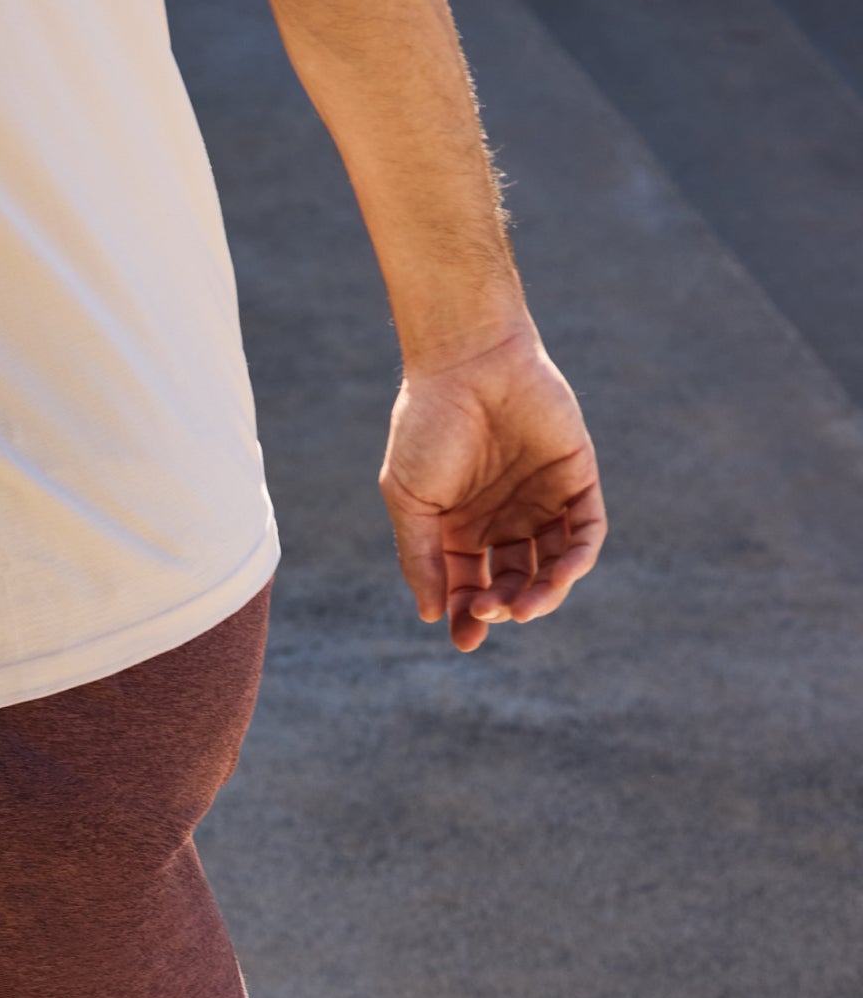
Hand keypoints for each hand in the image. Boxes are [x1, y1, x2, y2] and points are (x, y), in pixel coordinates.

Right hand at [380, 326, 606, 652]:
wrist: (467, 359)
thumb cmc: (428, 424)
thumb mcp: (410, 500)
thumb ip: (421, 558)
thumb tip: (431, 614)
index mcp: (461, 529)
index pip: (469, 588)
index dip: (467, 618)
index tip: (465, 638)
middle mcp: (503, 520)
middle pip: (513, 584)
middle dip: (504, 607)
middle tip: (492, 613)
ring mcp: (541, 500)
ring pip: (553, 565)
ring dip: (544, 594)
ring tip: (527, 606)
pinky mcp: (575, 477)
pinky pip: (586, 530)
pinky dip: (579, 559)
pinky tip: (562, 575)